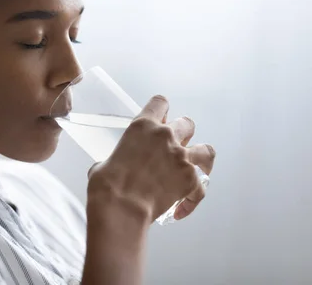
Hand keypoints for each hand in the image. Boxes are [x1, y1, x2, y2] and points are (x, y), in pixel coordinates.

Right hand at [87, 95, 214, 221]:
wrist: (121, 206)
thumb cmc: (107, 184)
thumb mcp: (106, 160)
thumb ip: (118, 157)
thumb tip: (114, 168)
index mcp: (142, 126)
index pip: (160, 103)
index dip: (161, 110)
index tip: (160, 119)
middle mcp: (165, 137)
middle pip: (186, 124)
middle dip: (182, 134)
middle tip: (173, 147)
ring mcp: (181, 158)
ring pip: (206, 150)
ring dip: (200, 158)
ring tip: (194, 168)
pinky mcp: (191, 180)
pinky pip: (201, 189)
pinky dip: (193, 198)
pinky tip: (182, 208)